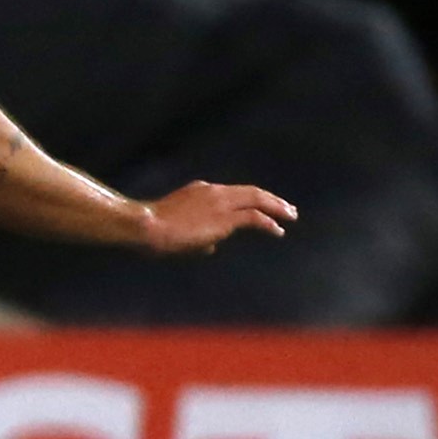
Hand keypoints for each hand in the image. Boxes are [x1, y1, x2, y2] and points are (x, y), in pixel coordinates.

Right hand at [139, 182, 294, 253]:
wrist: (147, 226)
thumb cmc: (154, 230)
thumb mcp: (177, 228)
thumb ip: (199, 235)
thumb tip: (213, 247)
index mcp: (201, 190)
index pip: (233, 193)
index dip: (250, 200)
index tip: (262, 208)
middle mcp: (214, 191)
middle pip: (251, 191)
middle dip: (272, 200)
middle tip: (287, 208)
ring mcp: (221, 203)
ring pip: (257, 199)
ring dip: (277, 207)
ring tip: (290, 216)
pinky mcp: (225, 218)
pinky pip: (254, 217)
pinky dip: (269, 223)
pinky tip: (278, 230)